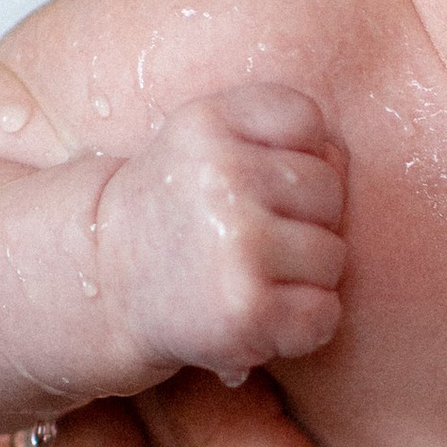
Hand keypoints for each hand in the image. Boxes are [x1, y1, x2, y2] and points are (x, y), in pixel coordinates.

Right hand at [98, 85, 346, 387]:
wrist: (104, 286)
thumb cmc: (177, 214)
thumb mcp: (205, 147)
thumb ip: (275, 140)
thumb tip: (341, 161)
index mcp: (209, 122)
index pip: (307, 120)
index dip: (294, 157)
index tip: (251, 183)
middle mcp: (222, 176)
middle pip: (328, 192)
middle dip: (304, 222)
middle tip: (249, 241)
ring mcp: (236, 244)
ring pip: (332, 256)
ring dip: (304, 278)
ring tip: (251, 278)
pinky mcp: (246, 309)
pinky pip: (325, 314)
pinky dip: (302, 326)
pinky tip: (261, 315)